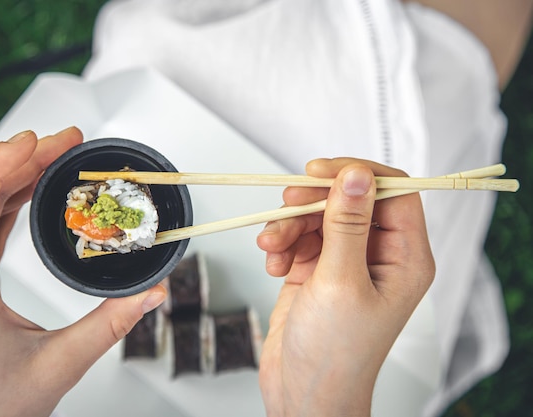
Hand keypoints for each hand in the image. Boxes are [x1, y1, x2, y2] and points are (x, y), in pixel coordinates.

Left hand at [0, 128, 166, 416]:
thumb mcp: (59, 365)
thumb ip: (111, 326)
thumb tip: (150, 295)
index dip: (0, 164)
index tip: (35, 142)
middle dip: (19, 161)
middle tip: (63, 142)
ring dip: (13, 178)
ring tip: (52, 157)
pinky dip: (6, 203)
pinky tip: (27, 193)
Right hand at [256, 158, 434, 416]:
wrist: (302, 393)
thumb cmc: (334, 355)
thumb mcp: (341, 282)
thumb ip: (347, 224)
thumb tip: (357, 176)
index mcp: (405, 259)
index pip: (393, 193)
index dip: (358, 174)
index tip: (321, 171)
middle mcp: (378, 256)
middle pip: (349, 200)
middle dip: (314, 200)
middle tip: (288, 203)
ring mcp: (345, 261)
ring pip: (318, 216)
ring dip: (289, 225)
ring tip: (272, 246)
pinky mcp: (317, 269)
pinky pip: (299, 237)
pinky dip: (282, 244)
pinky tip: (274, 266)